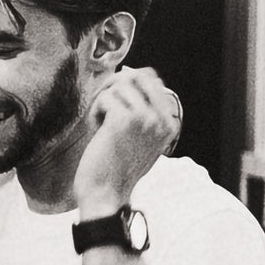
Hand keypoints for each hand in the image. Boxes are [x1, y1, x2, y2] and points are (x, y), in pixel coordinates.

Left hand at [74, 67, 181, 215]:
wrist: (106, 192)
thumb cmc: (116, 165)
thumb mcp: (140, 137)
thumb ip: (143, 109)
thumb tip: (130, 72)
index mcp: (170, 123)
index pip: (152, 79)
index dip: (126, 83)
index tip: (113, 103)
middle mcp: (162, 119)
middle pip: (135, 76)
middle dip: (114, 86)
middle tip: (103, 106)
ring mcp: (145, 118)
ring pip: (117, 87)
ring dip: (103, 103)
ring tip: (101, 124)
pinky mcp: (124, 120)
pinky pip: (104, 98)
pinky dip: (95, 112)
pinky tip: (96, 129)